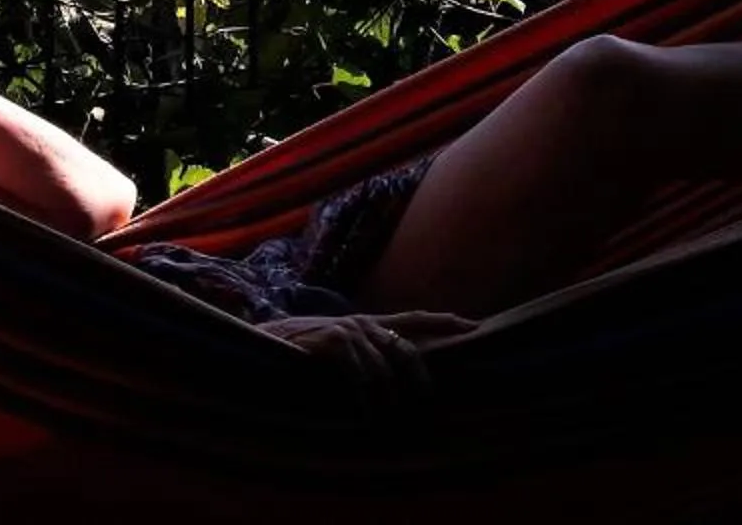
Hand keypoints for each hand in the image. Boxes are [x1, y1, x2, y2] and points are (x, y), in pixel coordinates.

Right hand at [257, 312, 475, 399]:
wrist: (267, 343)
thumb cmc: (304, 352)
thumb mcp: (341, 350)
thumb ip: (367, 357)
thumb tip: (395, 380)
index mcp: (370, 324)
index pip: (415, 318)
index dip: (445, 322)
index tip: (474, 326)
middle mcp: (364, 323)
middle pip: (408, 348)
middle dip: (420, 378)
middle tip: (427, 403)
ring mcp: (350, 330)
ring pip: (384, 368)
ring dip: (389, 399)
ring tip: (391, 422)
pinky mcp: (334, 341)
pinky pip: (361, 374)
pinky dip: (366, 397)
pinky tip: (366, 413)